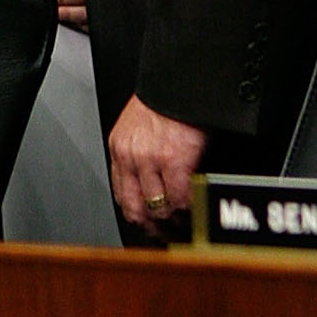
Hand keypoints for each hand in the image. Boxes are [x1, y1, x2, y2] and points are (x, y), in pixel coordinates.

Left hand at [108, 94, 206, 234]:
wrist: (181, 80)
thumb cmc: (167, 102)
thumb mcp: (140, 127)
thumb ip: (141, 156)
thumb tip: (151, 188)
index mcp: (120, 147)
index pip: (121, 196)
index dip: (138, 218)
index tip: (152, 228)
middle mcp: (130, 155)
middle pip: (136, 210)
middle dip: (154, 228)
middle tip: (170, 236)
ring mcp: (150, 159)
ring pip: (159, 209)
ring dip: (174, 224)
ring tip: (186, 227)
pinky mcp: (174, 160)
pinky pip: (180, 200)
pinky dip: (189, 211)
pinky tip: (196, 211)